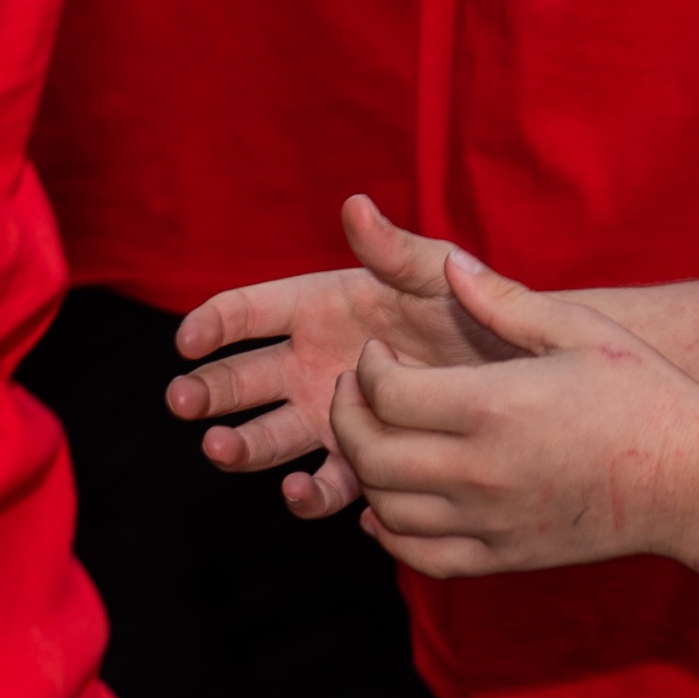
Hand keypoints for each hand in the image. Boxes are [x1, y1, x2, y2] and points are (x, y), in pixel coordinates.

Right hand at [172, 195, 528, 517]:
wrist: (515, 365)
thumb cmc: (470, 304)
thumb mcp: (435, 273)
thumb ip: (393, 249)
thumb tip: (355, 204)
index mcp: (320, 308)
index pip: (252, 312)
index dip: (215, 322)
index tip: (187, 340)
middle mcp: (313, 363)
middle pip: (243, 379)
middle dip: (208, 390)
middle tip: (183, 400)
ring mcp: (330, 415)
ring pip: (269, 435)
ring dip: (238, 445)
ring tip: (220, 448)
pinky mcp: (359, 460)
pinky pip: (324, 483)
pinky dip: (307, 493)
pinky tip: (299, 490)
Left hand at [333, 248, 698, 578]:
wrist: (690, 481)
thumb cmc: (640, 391)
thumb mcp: (577, 329)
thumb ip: (503, 300)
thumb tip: (447, 266)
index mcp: (494, 406)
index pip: (388, 393)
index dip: (369, 368)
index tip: (379, 353)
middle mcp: (480, 471)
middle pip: (372, 453)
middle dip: (350, 416)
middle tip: (359, 390)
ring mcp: (488, 521)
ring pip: (385, 508)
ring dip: (364, 472)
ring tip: (379, 438)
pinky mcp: (501, 557)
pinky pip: (418, 555)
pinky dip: (389, 532)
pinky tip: (389, 505)